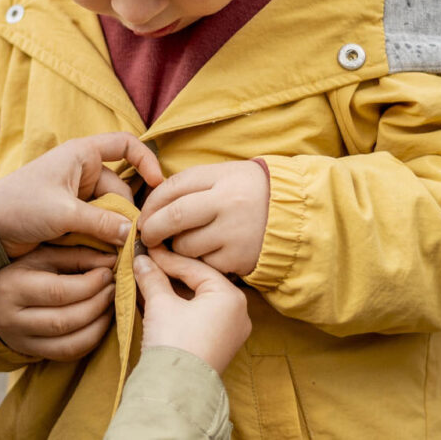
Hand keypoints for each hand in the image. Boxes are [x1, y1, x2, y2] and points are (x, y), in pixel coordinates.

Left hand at [0, 132, 163, 257]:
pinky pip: (99, 226)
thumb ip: (102, 223)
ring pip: (112, 213)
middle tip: (125, 243)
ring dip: (112, 232)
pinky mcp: (73, 218)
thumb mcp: (63, 214)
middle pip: (122, 191)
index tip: (158, 184)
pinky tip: (100, 255)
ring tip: (109, 252)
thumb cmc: (19, 207)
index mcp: (82, 155)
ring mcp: (78, 196)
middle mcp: (83, 172)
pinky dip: (102, 239)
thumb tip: (135, 236)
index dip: (146, 160)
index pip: (125, 145)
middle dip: (125, 216)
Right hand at [0, 245, 117, 360]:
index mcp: (12, 287)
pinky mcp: (32, 353)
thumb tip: (111, 261)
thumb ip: (77, 256)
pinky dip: (91, 340)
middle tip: (114, 289)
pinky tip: (100, 322)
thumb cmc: (20, 270)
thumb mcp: (43, 255)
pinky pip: (68, 354)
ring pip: (69, 343)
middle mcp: (12, 319)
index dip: (89, 284)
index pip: (58, 291)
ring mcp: (21, 341)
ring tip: (110, 305)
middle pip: (66, 320)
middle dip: (98, 304)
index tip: (108, 273)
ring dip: (99, 324)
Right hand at [133, 248, 249, 374]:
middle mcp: (237, 313)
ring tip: (147, 278)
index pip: (195, 268)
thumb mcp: (160, 303)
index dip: (167, 258)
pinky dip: (178, 307)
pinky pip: (198, 316)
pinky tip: (156, 298)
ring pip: (197, 300)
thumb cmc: (175, 342)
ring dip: (172, 290)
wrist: (175, 390)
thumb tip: (141, 261)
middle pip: (199, 282)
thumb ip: (152, 277)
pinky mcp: (217, 345)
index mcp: (231, 297)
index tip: (147, 249)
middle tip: (147, 262)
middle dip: (170, 273)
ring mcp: (229, 331)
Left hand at [138, 160, 268, 274]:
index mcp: (222, 178)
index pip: (173, 187)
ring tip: (182, 243)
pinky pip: (204, 264)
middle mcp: (228, 204)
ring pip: (185, 245)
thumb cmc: (251, 193)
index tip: (143, 214)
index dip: (152, 202)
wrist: (297, 217)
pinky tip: (207, 254)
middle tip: (146, 236)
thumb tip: (152, 202)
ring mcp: (235, 233)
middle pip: (173, 217)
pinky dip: (200, 262)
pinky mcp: (239, 259)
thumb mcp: (225, 176)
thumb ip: (193, 185)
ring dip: (176, 248)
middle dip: (152, 229)